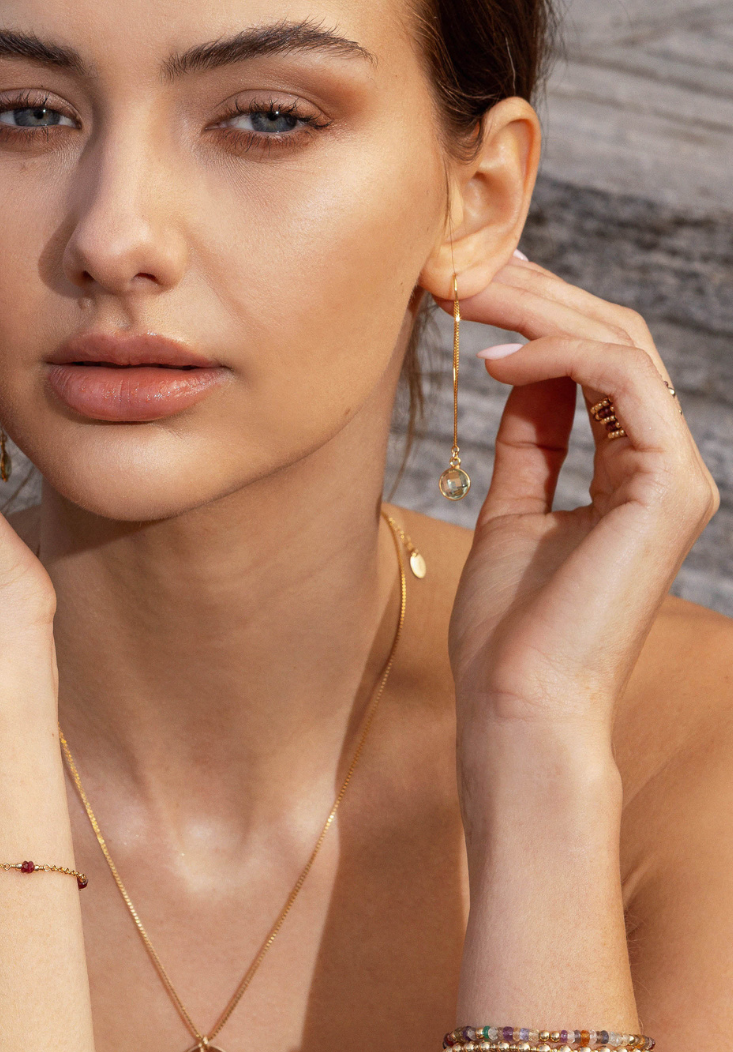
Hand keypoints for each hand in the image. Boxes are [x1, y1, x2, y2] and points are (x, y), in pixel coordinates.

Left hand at [439, 258, 717, 737]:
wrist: (518, 707)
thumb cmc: (508, 630)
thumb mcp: (511, 510)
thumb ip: (528, 440)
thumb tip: (517, 369)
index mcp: (630, 470)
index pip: (590, 362)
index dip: (530, 314)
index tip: (462, 284)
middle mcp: (662, 465)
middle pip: (609, 339)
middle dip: (532, 294)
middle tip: (459, 262)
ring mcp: (675, 475)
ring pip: (619, 347)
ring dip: (536, 308)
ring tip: (463, 293)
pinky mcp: (671, 489)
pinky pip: (623, 382)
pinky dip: (558, 356)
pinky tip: (493, 358)